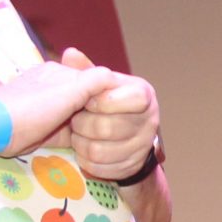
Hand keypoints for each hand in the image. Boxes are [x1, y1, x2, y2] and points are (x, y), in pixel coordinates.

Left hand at [0, 59, 117, 155]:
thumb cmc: (33, 105)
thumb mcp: (69, 89)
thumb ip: (94, 80)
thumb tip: (114, 76)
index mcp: (62, 74)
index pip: (96, 81)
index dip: (110, 96)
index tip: (124, 109)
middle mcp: (57, 90)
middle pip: (90, 102)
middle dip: (98, 114)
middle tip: (108, 126)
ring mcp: (51, 112)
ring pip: (82, 120)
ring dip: (90, 129)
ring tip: (99, 137)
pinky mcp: (47, 133)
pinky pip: (71, 135)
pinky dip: (81, 141)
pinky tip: (91, 147)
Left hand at [58, 47, 160, 180]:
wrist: (115, 137)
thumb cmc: (102, 103)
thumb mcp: (94, 84)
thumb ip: (84, 72)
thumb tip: (70, 53)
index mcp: (143, 94)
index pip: (133, 98)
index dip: (105, 102)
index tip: (87, 102)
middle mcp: (150, 120)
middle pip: (108, 128)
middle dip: (82, 124)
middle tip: (75, 119)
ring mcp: (143, 146)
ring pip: (101, 151)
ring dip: (80, 144)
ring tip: (77, 135)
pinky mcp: (132, 166)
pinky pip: (102, 168)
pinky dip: (86, 161)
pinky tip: (84, 151)